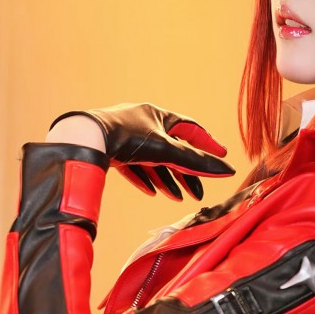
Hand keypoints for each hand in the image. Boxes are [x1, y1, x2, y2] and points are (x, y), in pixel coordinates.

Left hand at [48, 102, 235, 201]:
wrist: (87, 139)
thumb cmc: (127, 137)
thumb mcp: (166, 150)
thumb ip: (196, 162)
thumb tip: (227, 170)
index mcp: (159, 115)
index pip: (191, 129)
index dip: (208, 144)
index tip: (221, 157)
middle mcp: (144, 123)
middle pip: (172, 150)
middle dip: (185, 172)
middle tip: (197, 192)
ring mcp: (127, 136)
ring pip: (153, 160)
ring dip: (166, 179)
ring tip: (176, 198)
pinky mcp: (113, 149)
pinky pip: (134, 166)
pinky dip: (145, 178)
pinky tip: (151, 192)